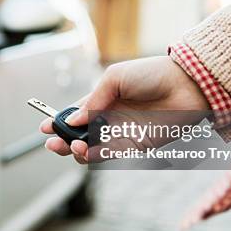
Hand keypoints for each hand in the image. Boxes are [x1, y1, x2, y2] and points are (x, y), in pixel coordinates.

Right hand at [40, 56, 209, 163]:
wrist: (186, 85)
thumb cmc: (152, 74)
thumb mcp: (115, 77)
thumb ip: (93, 100)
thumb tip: (72, 121)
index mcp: (102, 99)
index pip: (75, 114)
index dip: (58, 122)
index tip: (45, 128)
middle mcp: (109, 118)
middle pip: (79, 135)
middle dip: (63, 141)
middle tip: (53, 143)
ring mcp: (122, 133)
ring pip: (92, 149)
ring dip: (78, 150)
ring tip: (75, 145)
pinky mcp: (136, 146)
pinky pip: (111, 155)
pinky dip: (96, 156)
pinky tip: (88, 151)